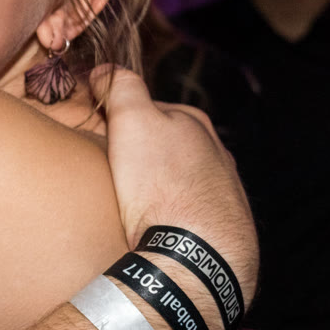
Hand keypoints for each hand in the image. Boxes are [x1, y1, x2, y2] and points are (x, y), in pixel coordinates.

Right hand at [95, 66, 259, 300]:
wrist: (195, 257)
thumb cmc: (161, 188)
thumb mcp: (132, 121)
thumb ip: (121, 88)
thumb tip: (105, 71)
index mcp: (196, 124)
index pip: (152, 110)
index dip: (122, 121)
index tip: (103, 137)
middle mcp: (218, 154)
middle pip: (170, 147)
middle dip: (145, 155)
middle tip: (114, 173)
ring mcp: (226, 192)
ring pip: (184, 180)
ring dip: (163, 187)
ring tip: (135, 206)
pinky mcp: (226, 229)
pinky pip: (194, 214)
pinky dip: (176, 216)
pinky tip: (159, 230)